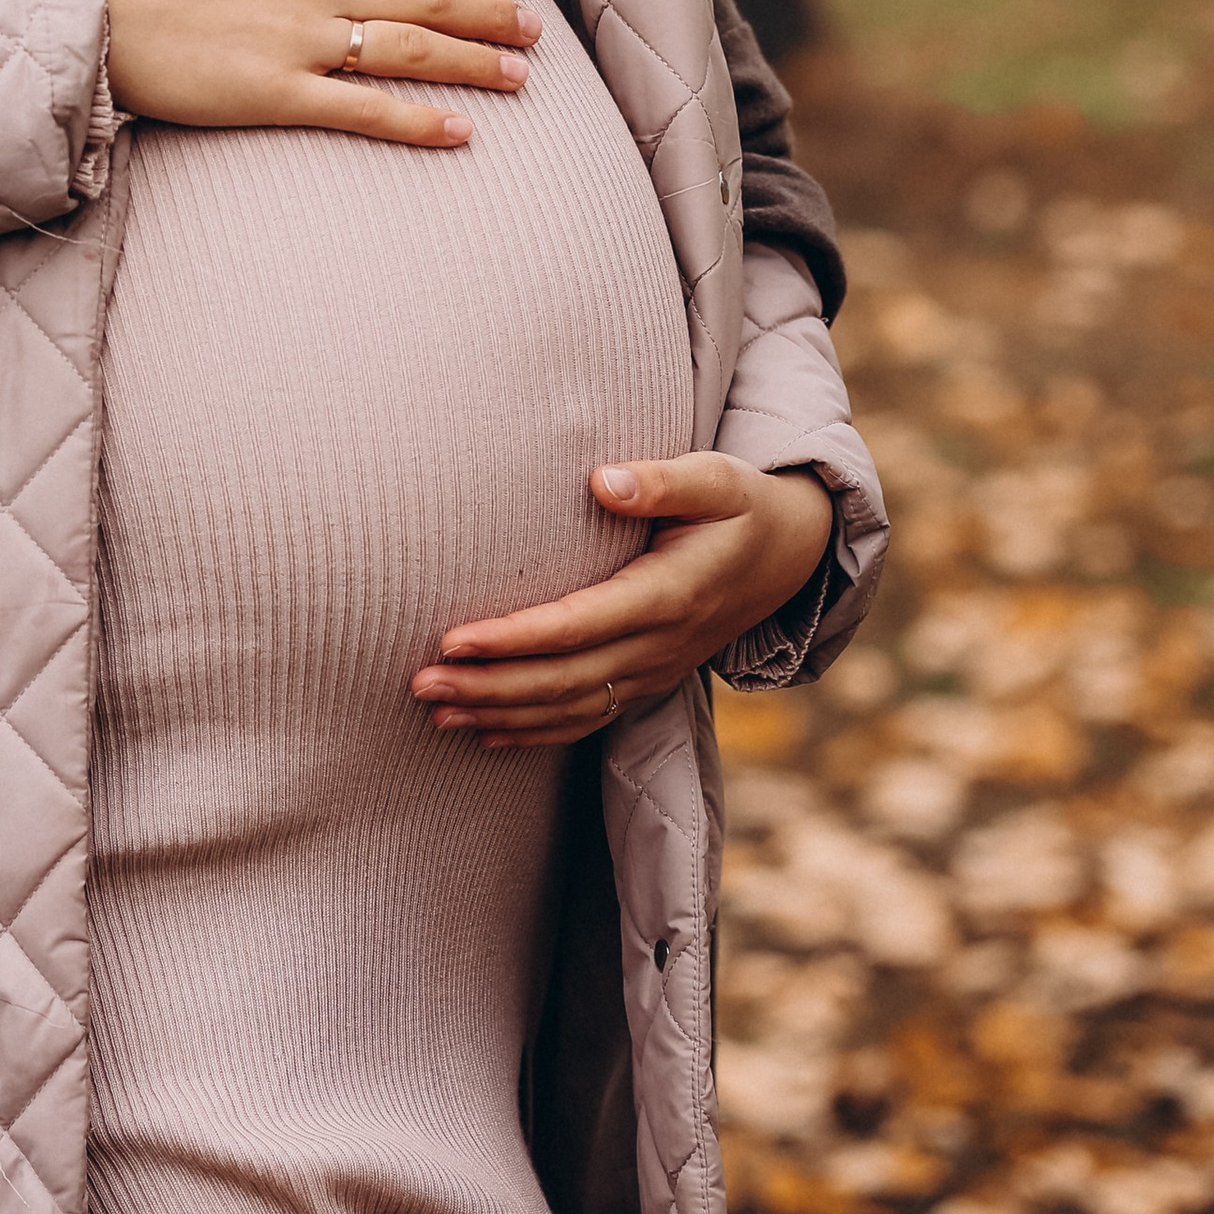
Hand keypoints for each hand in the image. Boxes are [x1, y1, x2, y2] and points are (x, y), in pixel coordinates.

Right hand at [96, 0, 537, 146]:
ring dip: (472, 62)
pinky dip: (415, 121)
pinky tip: (459, 132)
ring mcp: (298, 41)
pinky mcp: (275, 94)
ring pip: (407, 49)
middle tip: (532, 29)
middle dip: (487, 12)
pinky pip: (361, 110)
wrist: (81, 10)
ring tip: (518, 77)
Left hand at [409, 456, 836, 744]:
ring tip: (436, 713)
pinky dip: (536, 732)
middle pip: (562, 680)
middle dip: (489, 687)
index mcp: (668, 595)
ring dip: (501, 716)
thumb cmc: (742, 505)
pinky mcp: (650, 680)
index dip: (513, 639)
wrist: (792, 556)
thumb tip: (602, 480)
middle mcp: (660, 645)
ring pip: (570, 709)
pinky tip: (486, 735)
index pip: (576, 627)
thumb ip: (661, 480)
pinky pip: (589, 718)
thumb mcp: (717, 478)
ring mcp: (655, 671)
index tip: (453, 640)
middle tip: (421, 684)